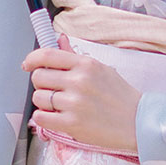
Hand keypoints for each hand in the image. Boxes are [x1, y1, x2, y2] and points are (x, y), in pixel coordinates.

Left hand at [22, 36, 141, 152]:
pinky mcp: (72, 124)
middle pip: (39, 77)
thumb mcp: (101, 69)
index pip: (47, 55)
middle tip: (52, 89)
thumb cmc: (120, 96)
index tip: (28, 64)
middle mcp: (79, 81)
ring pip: (38, 98)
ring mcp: (74, 103)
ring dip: (43, 102)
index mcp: (86, 64)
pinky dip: (43, 118)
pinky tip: (54, 117)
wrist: (138, 122)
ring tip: (58, 105)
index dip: (32, 59)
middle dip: (41, 84)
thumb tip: (59, 40)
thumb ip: (75, 56)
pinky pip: (41, 118)